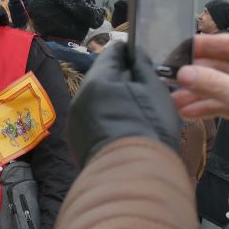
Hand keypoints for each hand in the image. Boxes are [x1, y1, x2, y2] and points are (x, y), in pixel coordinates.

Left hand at [69, 42, 181, 166]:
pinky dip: (104, 117)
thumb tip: (134, 52)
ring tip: (133, 107)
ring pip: (94, 99)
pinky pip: (91, 119)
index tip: (139, 55)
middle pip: (100, 77)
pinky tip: (121, 126)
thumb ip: (142, 67)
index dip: (126, 52)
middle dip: (118, 78)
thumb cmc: (148, 128)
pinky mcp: (76, 140)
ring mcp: (75, 120)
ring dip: (110, 98)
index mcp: (97, 81)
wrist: (132, 175)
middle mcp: (79, 98)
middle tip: (141, 84)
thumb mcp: (154, 91)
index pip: (110, 54)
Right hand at [173, 34, 228, 183]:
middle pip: (220, 66)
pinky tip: (187, 113)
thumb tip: (183, 73)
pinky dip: (205, 107)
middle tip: (169, 81)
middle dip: (195, 76)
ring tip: (174, 102)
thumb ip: (215, 85)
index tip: (176, 53)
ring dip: (197, 94)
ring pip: (219, 86)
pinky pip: (222, 103)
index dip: (202, 47)